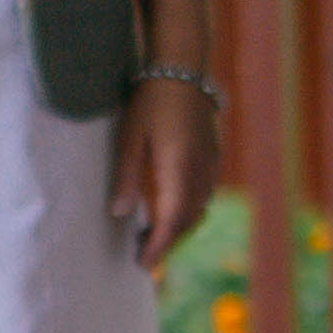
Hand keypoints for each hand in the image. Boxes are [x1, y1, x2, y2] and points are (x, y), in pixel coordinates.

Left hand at [115, 73, 221, 273]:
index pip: (172, 222)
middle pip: (187, 220)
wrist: (183, 67)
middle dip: (167, 241)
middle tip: (142, 253)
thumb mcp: (130, 137)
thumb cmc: (151, 100)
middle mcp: (200, 172)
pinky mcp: (213, 155)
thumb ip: (126, 177)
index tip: (144, 265)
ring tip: (152, 232)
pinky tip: (172, 204)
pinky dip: (189, 207)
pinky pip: (204, 192)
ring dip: (178, 225)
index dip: (159, 247)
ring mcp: (211, 163)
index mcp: (180, 171)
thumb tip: (119, 213)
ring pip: (198, 208)